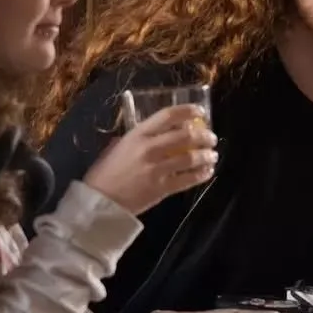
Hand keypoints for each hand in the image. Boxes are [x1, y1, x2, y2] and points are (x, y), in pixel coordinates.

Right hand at [84, 104, 216, 215]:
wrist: (100, 201)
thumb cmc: (105, 172)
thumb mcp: (117, 146)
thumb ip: (137, 137)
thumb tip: (155, 132)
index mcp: (138, 134)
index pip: (168, 115)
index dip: (188, 110)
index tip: (200, 111)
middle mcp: (150, 149)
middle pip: (186, 136)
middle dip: (204, 136)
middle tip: (211, 138)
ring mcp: (157, 169)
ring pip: (191, 158)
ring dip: (206, 155)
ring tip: (212, 155)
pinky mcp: (162, 188)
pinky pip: (188, 179)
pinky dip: (201, 175)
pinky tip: (207, 172)